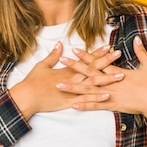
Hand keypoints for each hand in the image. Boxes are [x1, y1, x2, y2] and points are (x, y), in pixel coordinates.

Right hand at [8, 42, 123, 118]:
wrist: (26, 97)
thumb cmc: (32, 82)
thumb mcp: (42, 65)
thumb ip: (53, 55)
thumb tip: (60, 44)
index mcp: (66, 69)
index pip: (85, 60)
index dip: (97, 53)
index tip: (108, 47)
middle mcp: (72, 78)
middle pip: (92, 68)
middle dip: (107, 61)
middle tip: (119, 54)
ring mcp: (72, 90)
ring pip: (92, 83)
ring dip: (107, 79)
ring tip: (120, 75)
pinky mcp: (69, 101)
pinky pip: (85, 99)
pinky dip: (96, 97)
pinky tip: (107, 95)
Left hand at [57, 36, 146, 128]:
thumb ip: (141, 51)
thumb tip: (137, 37)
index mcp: (118, 72)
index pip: (99, 63)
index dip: (86, 56)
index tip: (74, 50)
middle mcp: (111, 83)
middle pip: (90, 74)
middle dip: (74, 68)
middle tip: (62, 61)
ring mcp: (111, 95)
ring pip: (89, 91)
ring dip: (74, 88)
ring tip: (59, 85)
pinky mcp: (113, 106)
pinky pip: (96, 106)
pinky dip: (85, 105)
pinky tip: (73, 105)